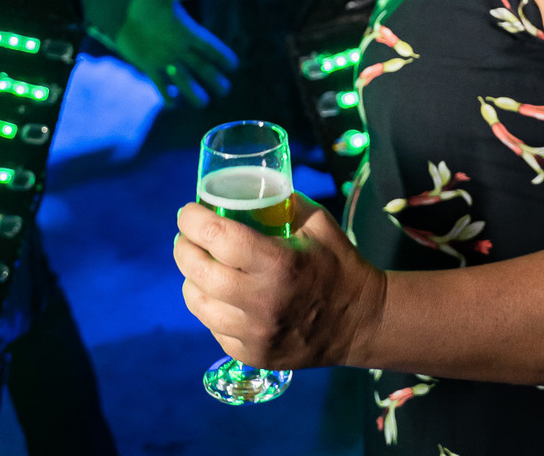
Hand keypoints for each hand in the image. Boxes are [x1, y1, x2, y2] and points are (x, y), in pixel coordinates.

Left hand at [112, 0, 237, 106]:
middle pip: (200, 65)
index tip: (233, 66)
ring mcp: (164, 57)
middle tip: (225, 90)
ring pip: (183, 78)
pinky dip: (166, 93)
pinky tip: (172, 104)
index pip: (209, 45)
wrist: (120, 8)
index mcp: (186, 30)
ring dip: (192, 90)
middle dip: (213, 77)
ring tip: (203, 103)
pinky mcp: (147, 64)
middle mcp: (178, 46)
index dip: (221, 55)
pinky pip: (159, 82)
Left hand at [174, 197, 385, 369]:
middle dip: (183, 248)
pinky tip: (218, 294)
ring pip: (198, 303)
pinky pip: (213, 327)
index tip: (186, 212)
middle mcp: (262, 302)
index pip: (218, 237)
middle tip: (185, 237)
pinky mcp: (252, 356)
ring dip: (190, 279)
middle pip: (199, 271)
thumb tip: (247, 188)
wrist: (360, 322)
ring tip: (197, 264)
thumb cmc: (337, 263)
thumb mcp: (317, 222)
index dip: (193, 221)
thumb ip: (283, 203)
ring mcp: (255, 334)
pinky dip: (209, 306)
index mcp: (279, 263)